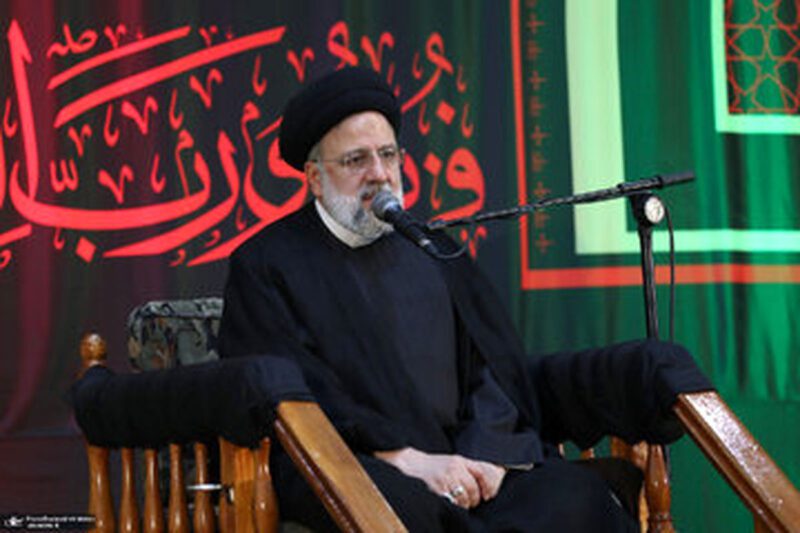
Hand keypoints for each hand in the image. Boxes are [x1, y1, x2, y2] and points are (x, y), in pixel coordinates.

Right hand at [375, 447, 505, 508]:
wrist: (413, 464)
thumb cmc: (435, 465)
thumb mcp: (453, 461)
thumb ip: (468, 468)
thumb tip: (486, 483)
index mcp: (460, 460)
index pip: (481, 472)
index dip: (488, 485)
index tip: (488, 495)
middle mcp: (454, 468)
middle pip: (473, 488)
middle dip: (475, 498)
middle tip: (473, 502)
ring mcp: (445, 479)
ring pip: (464, 498)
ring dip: (465, 504)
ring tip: (463, 504)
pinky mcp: (437, 489)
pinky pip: (452, 502)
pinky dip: (455, 506)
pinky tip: (453, 504)